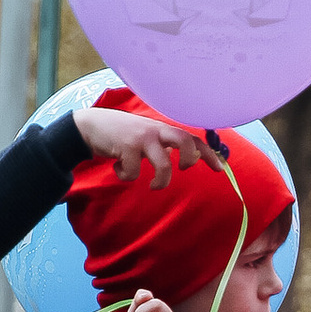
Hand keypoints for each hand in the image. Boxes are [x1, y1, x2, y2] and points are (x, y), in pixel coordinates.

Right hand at [75, 101, 212, 185]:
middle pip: (185, 141)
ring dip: (160, 181)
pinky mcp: (125, 146)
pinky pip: (133, 171)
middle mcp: (156, 130)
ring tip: (153, 185)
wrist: (91, 126)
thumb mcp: (147, 136)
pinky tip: (118, 169)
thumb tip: (184, 157)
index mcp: (163, 130)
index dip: (208, 153)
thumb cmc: (122, 134)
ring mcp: (142, 137)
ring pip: (164, 165)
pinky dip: (126, 175)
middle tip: (182, 169)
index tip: (219, 169)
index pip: (192, 138)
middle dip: (189, 159)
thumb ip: (164, 144)